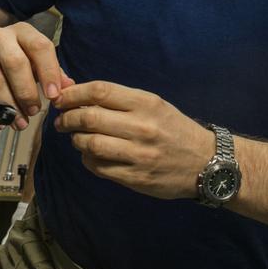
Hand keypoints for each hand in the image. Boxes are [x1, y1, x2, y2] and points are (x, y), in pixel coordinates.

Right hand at [0, 22, 72, 129]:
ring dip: (9, 105)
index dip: (49, 72)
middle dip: (27, 92)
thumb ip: (51, 70)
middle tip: (33, 111)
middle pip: (16, 64)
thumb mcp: (29, 54)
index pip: (40, 47)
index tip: (53, 95)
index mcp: (21, 32)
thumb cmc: (5, 53)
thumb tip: (68, 87)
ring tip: (19, 120)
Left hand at [52, 81, 213, 199]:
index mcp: (146, 103)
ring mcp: (139, 155)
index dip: (73, 94)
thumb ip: (118, 99)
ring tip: (77, 138)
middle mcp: (142, 127)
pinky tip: (91, 155)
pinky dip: (87, 160)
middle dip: (67, 118)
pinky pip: (99, 167)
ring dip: (76, 140)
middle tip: (62, 121)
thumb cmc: (174, 129)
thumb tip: (75, 90)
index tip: (61, 98)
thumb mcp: (153, 105)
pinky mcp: (136, 178)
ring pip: (90, 145)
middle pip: (89, 118)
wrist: (206, 162)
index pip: (99, 91)